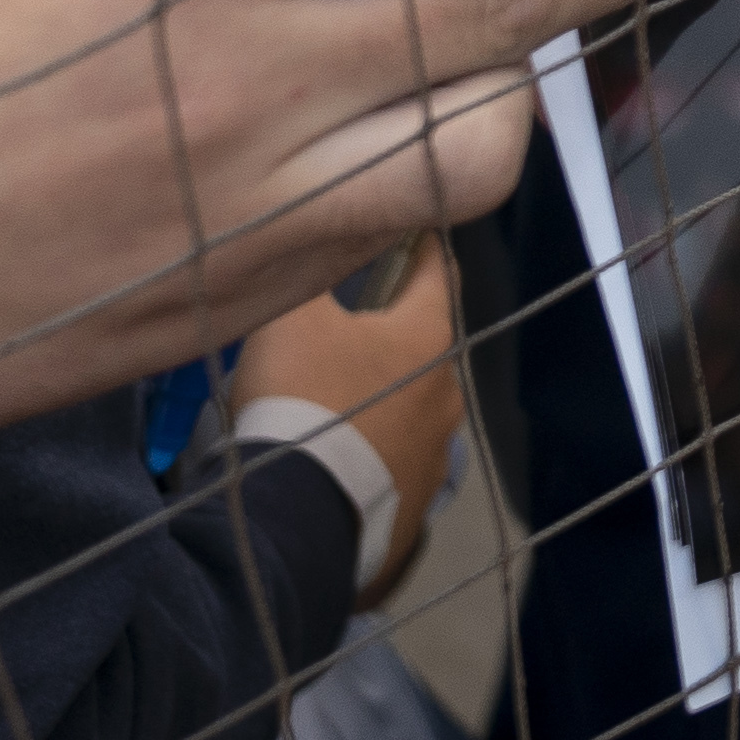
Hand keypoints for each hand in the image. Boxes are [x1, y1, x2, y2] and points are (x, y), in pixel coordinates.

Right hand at [228, 233, 465, 600]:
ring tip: (332, 401)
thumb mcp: (293, 315)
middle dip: (388, 334)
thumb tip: (322, 250)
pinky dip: (368, 454)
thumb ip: (314, 276)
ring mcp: (436, 456)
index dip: (422, 245)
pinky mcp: (415, 506)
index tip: (413, 226)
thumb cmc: (302, 395)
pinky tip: (335, 458)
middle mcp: (447, 395)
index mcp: (429, 339)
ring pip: (408, 409)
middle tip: (345, 327)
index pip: (437, 272)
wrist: (297, 512)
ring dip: (379, 400)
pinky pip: (391, 464)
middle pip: (420, 347)